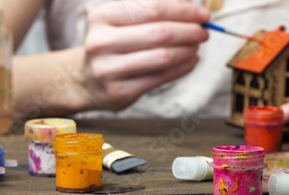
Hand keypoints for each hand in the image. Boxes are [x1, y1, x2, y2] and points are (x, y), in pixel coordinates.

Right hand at [81, 0, 209, 110]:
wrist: (86, 80)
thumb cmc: (111, 46)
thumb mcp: (119, 21)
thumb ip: (150, 13)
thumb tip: (191, 11)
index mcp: (102, 17)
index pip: (152, 8)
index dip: (183, 10)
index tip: (202, 14)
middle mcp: (102, 42)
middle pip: (159, 33)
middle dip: (189, 31)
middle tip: (203, 32)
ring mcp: (109, 70)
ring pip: (162, 57)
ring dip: (187, 50)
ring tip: (196, 46)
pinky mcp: (120, 92)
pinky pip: (160, 78)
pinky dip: (182, 68)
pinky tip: (190, 60)